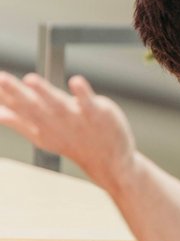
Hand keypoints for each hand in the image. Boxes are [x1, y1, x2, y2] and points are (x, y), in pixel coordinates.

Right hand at [0, 72, 136, 189]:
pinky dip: (82, 93)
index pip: (17, 107)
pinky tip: (76, 81)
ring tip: (30, 79)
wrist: (108, 161)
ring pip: (57, 103)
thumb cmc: (72, 142)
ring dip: (44, 91)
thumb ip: (18, 121)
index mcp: (39, 124)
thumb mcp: (41, 134)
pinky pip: (89, 102)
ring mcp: (76, 118)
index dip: (3, 95)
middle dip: (15, 92)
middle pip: (33, 105)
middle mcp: (55, 121)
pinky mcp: (97, 114)